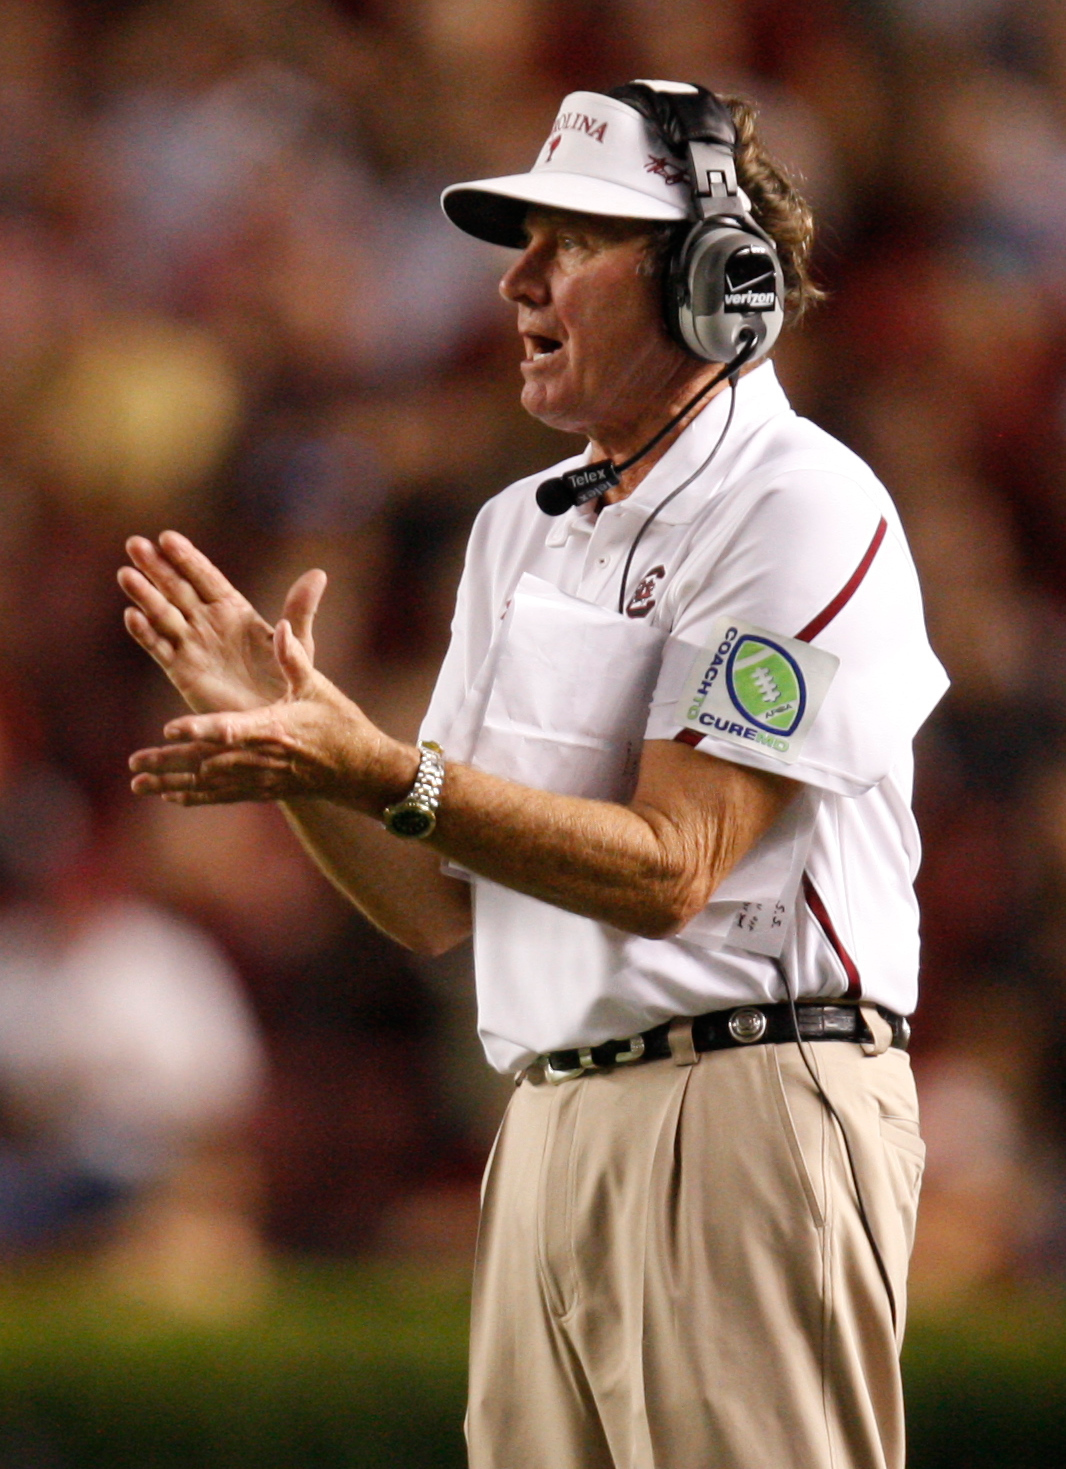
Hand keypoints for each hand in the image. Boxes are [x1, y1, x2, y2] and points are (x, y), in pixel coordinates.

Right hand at [118, 530, 326, 713]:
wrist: (276, 721)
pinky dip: (145, 633)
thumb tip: (318, 573)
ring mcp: (192, 645)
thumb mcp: (299, 644)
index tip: (167, 537)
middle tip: (134, 544)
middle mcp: (208, 622)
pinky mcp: (182, 671)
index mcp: (234, 609)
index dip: (187, 558)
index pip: (205, 577)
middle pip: (177, 589)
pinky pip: (160, 649)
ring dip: (144, 595)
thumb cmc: (290, 682)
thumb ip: (301, 609)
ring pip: (163, 614)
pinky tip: (132, 616)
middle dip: (156, 567)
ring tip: (126, 574)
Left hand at [129, 618, 416, 812]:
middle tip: (135, 763)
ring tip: (139, 783)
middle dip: (171, 761)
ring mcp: (260, 778)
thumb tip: (280, 626)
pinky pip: (223, 796)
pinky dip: (196, 797)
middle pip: (209, 761)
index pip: (232, 728)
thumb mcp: (318, 686)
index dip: (200, 728)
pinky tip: (170, 797)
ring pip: (210, 784)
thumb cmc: (339, 722)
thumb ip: (295, 658)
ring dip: (173, 783)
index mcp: (274, 728)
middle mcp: (262, 758)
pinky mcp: (262, 790)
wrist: (360, 770)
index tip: (170, 727)